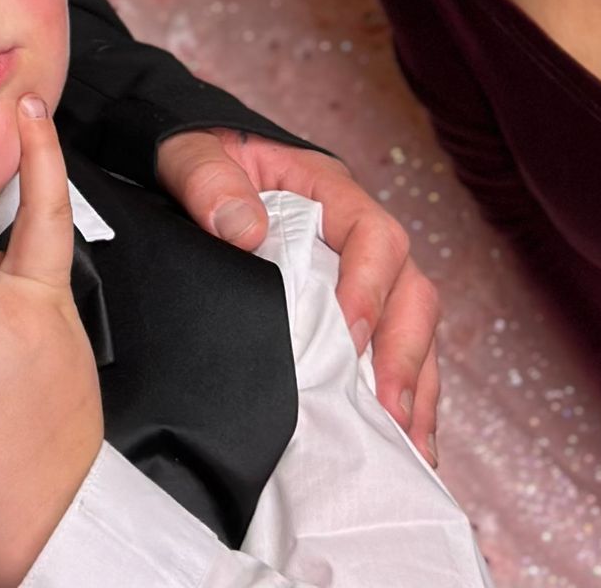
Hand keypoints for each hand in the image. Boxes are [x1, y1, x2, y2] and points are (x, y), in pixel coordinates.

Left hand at [158, 127, 440, 455]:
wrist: (184, 163)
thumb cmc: (195, 153)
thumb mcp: (188, 152)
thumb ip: (208, 180)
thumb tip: (245, 230)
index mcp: (325, 188)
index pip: (373, 233)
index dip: (370, 287)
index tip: (350, 337)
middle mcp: (354, 231)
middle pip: (409, 287)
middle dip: (405, 353)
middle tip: (390, 413)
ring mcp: (357, 272)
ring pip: (412, 325)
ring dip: (416, 385)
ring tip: (409, 448)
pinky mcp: (348, 308)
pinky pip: (391, 350)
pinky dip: (405, 396)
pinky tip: (402, 443)